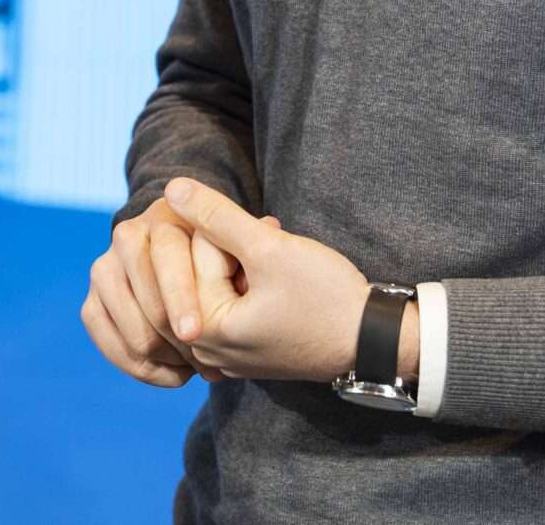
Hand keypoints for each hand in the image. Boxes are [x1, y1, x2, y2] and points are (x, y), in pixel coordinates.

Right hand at [81, 195, 240, 386]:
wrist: (198, 270)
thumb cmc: (232, 260)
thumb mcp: (246, 245)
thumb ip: (253, 236)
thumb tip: (268, 225)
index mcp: (167, 216)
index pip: (164, 254)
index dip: (178, 294)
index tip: (195, 334)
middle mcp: (129, 234)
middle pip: (137, 290)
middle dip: (166, 334)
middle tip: (203, 364)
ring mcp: (106, 265)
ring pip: (114, 313)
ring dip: (151, 349)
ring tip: (192, 368)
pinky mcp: (95, 296)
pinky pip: (98, 329)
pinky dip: (130, 360)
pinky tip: (170, 375)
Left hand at [168, 177, 372, 383]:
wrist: (373, 341)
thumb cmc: (326, 298)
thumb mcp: (269, 249)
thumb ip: (217, 216)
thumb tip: (171, 188)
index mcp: (204, 331)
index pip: (196, 250)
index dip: (237, 233)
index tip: (270, 242)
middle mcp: (204, 350)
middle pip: (199, 270)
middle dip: (235, 249)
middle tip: (274, 251)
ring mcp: (223, 356)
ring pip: (215, 283)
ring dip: (243, 263)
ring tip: (277, 264)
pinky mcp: (241, 353)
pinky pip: (228, 305)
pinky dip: (248, 285)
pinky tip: (276, 282)